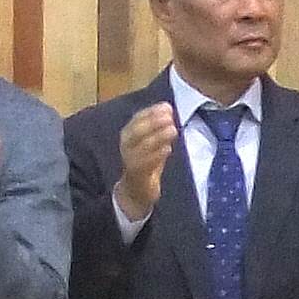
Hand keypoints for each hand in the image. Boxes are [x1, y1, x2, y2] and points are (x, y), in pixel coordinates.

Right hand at [115, 99, 177, 220]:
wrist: (135, 192)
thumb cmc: (145, 163)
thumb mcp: (151, 142)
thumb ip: (158, 126)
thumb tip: (168, 108)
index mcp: (128, 134)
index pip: (138, 118)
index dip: (152, 111)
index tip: (167, 107)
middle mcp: (126, 145)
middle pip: (137, 130)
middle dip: (154, 122)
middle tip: (170, 117)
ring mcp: (129, 160)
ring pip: (142, 146)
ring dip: (158, 136)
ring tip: (173, 130)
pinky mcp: (136, 174)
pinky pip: (145, 163)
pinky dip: (157, 155)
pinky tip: (167, 149)